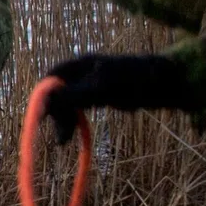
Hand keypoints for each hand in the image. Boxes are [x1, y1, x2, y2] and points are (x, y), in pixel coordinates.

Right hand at [44, 53, 191, 144]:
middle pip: (57, 93)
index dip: (44, 96)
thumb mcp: (103, 85)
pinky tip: (74, 134)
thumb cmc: (134, 78)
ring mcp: (88, 86)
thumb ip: (77, 93)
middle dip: (56, 113)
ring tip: (64, 141)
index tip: (42, 116)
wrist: (162, 82)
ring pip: (67, 103)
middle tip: (60, 137)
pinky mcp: (98, 97)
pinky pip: (78, 109)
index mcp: (79, 65)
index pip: (52, 78)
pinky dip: (74, 121)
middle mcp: (80, 74)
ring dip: (63, 121)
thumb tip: (51, 102)